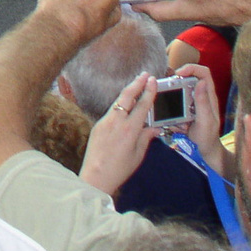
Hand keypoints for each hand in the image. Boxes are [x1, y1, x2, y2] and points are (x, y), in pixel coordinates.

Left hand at [79, 73, 155, 196]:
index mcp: (130, 130)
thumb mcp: (138, 155)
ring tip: (136, 85)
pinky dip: (120, 105)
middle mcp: (116, 122)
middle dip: (136, 83)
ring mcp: (105, 122)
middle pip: (127, 96)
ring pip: (118, 102)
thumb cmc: (120, 169)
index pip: (142, 106)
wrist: (95, 176)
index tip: (153, 81)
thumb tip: (155, 128)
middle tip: (145, 75)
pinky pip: (111, 112)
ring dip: (128, 92)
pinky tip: (125, 106)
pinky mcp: (98, 125)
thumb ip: (146, 137)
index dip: (149, 92)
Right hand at [173, 63, 228, 176]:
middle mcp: (201, 95)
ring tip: (173, 114)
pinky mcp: (186, 108)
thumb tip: (201, 82)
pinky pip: (176, 103)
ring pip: (180, 90)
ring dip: (173, 99)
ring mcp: (193, 101)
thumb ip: (203, 102)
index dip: (191, 68)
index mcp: (209, 95)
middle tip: (168, 91)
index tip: (178, 74)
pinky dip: (172, 110)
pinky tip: (175, 123)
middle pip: (188, 78)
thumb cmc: (209, 135)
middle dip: (177, 83)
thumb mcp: (206, 120)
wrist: (206, 149)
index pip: (203, 72)